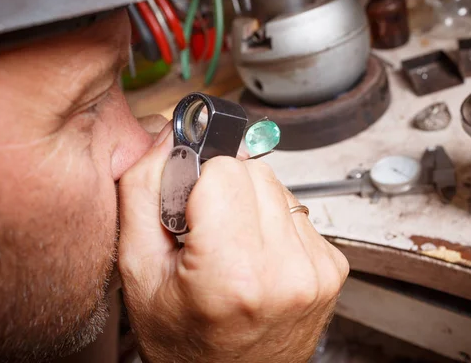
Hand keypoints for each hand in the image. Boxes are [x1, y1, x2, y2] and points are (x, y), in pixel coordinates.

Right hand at [118, 125, 348, 362]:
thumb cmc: (184, 344)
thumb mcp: (138, 270)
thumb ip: (144, 189)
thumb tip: (170, 129)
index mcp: (235, 272)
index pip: (225, 166)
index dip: (196, 177)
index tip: (185, 207)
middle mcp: (288, 270)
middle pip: (253, 170)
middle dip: (222, 187)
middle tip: (204, 230)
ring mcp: (317, 269)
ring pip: (277, 185)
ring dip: (249, 203)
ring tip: (230, 245)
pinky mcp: (332, 267)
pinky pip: (295, 211)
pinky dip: (272, 222)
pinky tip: (255, 254)